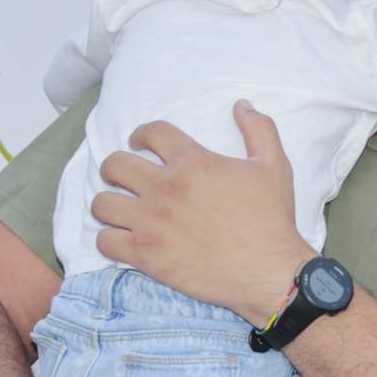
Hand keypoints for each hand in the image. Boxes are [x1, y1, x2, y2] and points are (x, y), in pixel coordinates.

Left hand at [92, 102, 313, 321]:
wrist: (268, 270)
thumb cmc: (272, 219)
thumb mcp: (274, 166)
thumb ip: (259, 130)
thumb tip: (241, 105)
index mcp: (192, 162)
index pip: (151, 133)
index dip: (140, 134)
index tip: (138, 143)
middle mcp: (165, 188)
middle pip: (115, 165)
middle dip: (115, 168)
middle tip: (123, 178)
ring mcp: (151, 223)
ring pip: (102, 204)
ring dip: (107, 203)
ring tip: (118, 209)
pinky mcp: (146, 255)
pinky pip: (105, 242)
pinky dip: (109, 240)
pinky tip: (122, 240)